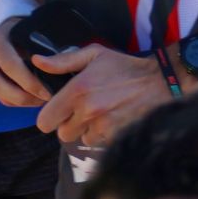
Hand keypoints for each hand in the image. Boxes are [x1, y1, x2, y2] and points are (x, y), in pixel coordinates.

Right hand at [0, 18, 65, 107]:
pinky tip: (32, 99)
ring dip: (19, 101)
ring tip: (40, 100)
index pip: (10, 66)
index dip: (30, 82)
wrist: (10, 27)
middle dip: (22, 97)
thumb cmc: (29, 29)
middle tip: (44, 100)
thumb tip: (59, 70)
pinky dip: (15, 101)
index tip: (49, 92)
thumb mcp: (36, 31)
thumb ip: (46, 49)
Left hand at [36, 45, 174, 145]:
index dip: (50, 117)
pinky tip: (113, 119)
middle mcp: (87, 111)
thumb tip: (37, 62)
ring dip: (87, 130)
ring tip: (102, 113)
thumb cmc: (125, 66)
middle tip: (82, 111)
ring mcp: (102, 126)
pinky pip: (99, 143)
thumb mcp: (94, 55)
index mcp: (77, 90)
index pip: (45, 120)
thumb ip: (63, 61)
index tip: (58, 111)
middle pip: (62, 134)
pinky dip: (103, 135)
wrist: (160, 82)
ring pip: (82, 139)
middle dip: (69, 124)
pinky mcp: (116, 137)